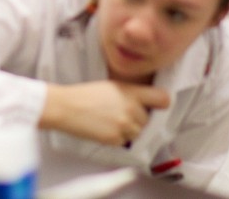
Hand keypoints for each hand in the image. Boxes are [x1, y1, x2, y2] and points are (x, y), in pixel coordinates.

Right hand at [40, 81, 169, 145]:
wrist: (66, 107)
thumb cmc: (86, 94)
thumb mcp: (113, 86)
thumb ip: (132, 94)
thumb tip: (146, 105)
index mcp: (132, 92)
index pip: (162, 99)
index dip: (161, 104)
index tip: (158, 106)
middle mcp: (132, 109)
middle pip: (148, 120)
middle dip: (138, 120)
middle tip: (121, 114)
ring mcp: (124, 125)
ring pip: (138, 133)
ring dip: (129, 131)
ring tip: (112, 122)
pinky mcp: (115, 139)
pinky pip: (125, 142)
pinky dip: (117, 138)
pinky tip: (105, 129)